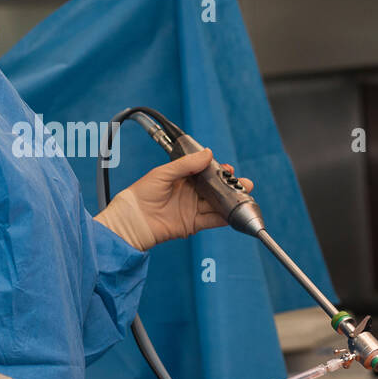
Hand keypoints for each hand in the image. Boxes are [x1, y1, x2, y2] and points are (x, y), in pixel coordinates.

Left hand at [95, 149, 254, 250]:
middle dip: (231, 186)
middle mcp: (190, 193)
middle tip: (244, 183)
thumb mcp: (163, 173)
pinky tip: (234, 212)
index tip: (229, 169)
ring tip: (244, 196)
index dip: (219, 171)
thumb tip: (208, 154)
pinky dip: (225, 217)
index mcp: (183, 179)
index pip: (206, 173)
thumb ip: (187, 165)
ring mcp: (193, 209)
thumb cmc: (141, 194)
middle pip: (216, 189)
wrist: (133, 220)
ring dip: (231, 201)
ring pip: (218, 204)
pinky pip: (213, 220)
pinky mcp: (194, 224)